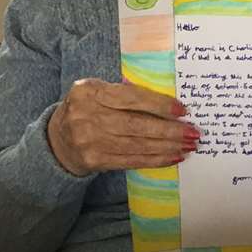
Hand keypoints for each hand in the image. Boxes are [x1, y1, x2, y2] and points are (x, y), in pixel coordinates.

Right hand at [47, 79, 198, 175]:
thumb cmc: (88, 110)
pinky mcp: (95, 160)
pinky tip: (173, 157)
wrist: (59, 140)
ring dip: (167, 147)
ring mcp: (90, 141)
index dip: (159, 105)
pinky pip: (132, 160)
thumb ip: (124, 94)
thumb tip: (168, 104)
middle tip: (193, 132)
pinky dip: (156, 159)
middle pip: (137, 125)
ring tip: (188, 145)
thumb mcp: (97, 92)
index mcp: (89, 91)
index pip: (131, 98)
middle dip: (170, 130)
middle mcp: (87, 116)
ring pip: (137, 145)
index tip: (183, 110)